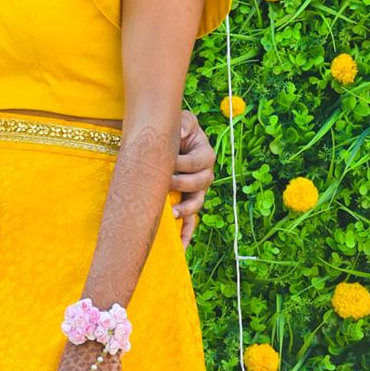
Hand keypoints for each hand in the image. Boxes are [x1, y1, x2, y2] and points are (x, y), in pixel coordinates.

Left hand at [170, 107, 216, 248]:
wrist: (167, 138)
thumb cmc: (174, 129)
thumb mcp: (182, 121)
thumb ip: (183, 124)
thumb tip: (181, 132)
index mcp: (205, 155)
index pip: (198, 162)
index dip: (182, 162)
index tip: (168, 159)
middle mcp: (204, 176)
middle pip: (199, 184)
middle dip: (180, 183)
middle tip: (163, 182)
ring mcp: (196, 193)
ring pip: (196, 205)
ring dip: (186, 210)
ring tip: (173, 214)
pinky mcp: (187, 205)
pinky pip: (191, 223)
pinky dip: (186, 236)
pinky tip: (180, 249)